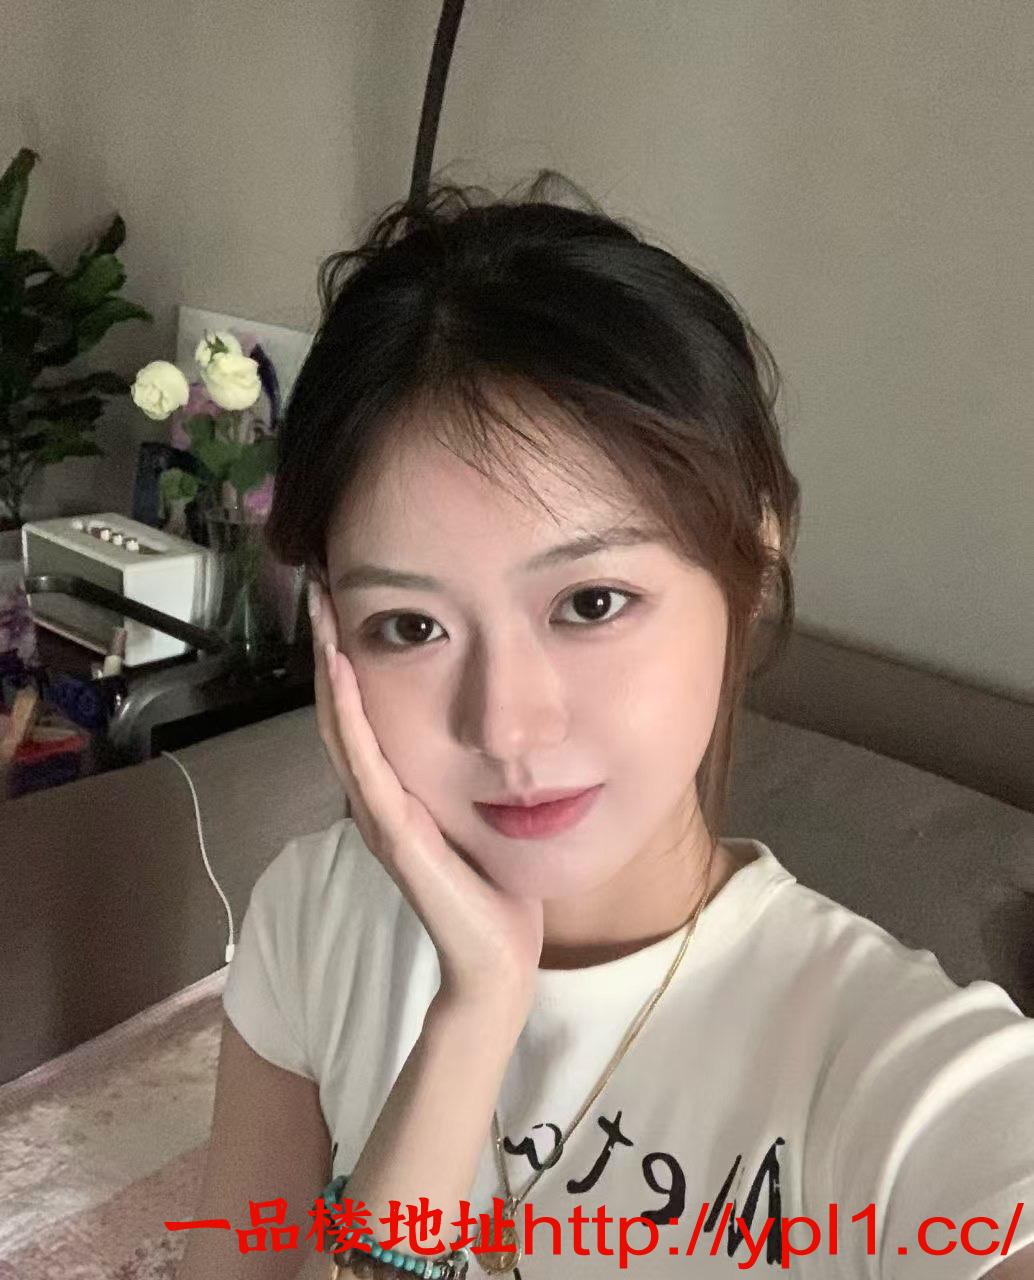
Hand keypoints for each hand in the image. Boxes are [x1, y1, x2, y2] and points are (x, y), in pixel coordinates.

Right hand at [308, 578, 543, 1012]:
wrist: (495, 962)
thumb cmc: (493, 890)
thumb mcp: (479, 815)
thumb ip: (470, 776)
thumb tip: (492, 731)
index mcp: (396, 791)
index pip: (360, 712)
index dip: (345, 657)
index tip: (345, 599)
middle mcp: (378, 798)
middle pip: (340, 710)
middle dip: (329, 647)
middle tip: (320, 586)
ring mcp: (380, 816)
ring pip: (342, 728)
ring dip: (329, 668)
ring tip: (322, 612)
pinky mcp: (396, 835)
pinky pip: (366, 764)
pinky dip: (349, 716)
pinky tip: (343, 672)